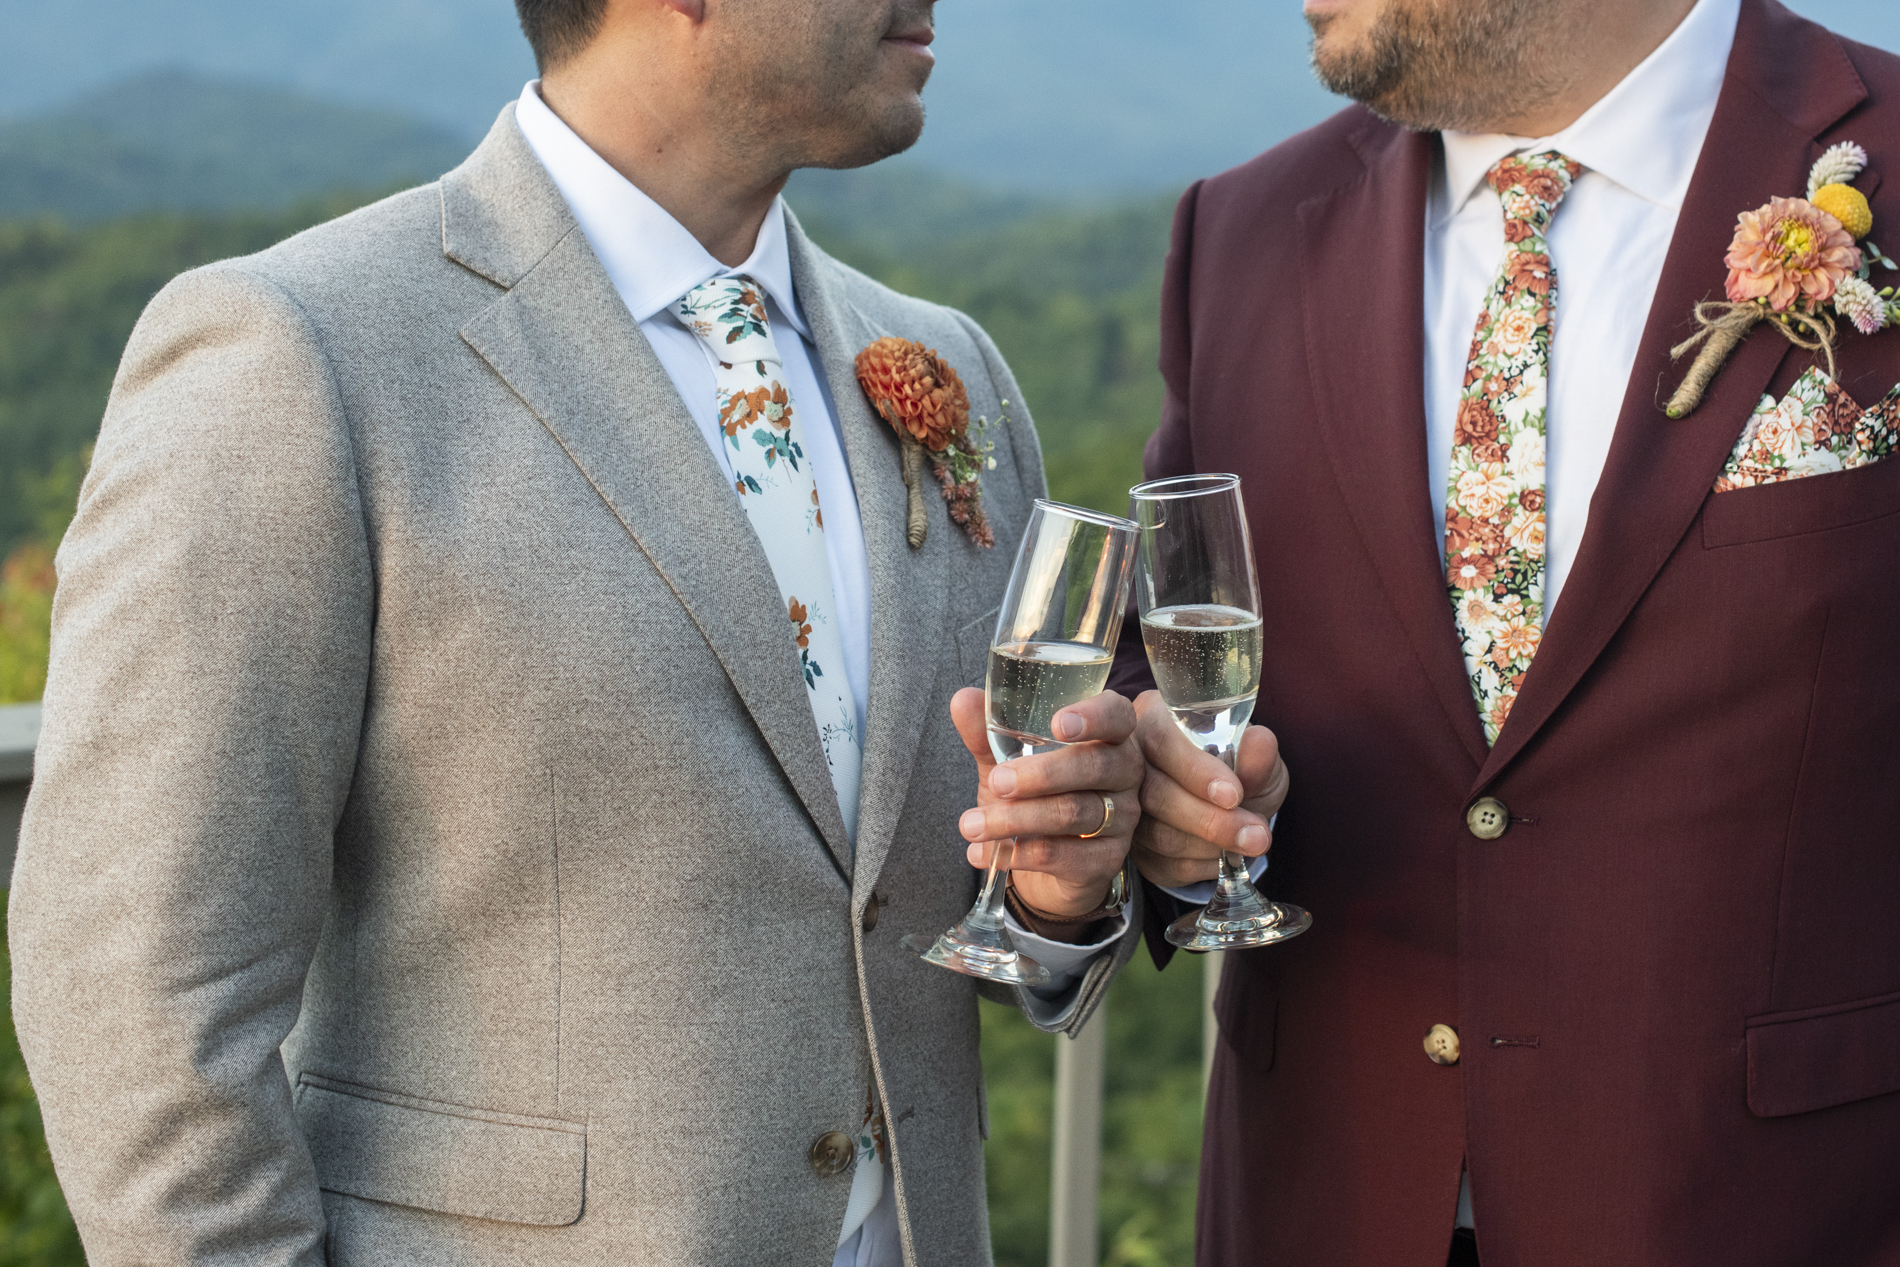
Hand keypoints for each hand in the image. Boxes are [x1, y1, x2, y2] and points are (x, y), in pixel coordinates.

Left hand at [949, 687, 1143, 934]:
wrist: (1042, 859)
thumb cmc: (1032, 792)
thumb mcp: (1007, 759)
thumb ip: (989, 730)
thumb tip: (963, 700)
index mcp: (1108, 735)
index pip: (1117, 717)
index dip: (1094, 717)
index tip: (1057, 724)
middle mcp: (1124, 774)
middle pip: (1095, 766)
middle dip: (1040, 775)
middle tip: (996, 782)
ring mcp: (1121, 819)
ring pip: (1073, 813)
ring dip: (1015, 819)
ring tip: (971, 824)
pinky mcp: (1107, 860)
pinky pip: (1067, 856)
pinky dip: (1019, 854)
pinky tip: (983, 853)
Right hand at [1130, 690, 1287, 887]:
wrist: (1237, 809)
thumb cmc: (1242, 771)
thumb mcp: (1258, 757)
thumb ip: (1257, 753)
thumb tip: (1259, 743)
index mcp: (1154, 719)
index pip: (1161, 741)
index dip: (1195, 770)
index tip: (1234, 795)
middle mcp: (1129, 759)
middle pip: (1153, 792)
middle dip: (1209, 819)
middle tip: (1256, 834)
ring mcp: (1124, 805)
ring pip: (1158, 834)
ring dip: (1211, 845)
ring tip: (1251, 842)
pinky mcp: (1133, 847)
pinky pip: (1162, 863)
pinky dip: (1202, 864)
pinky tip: (1227, 855)